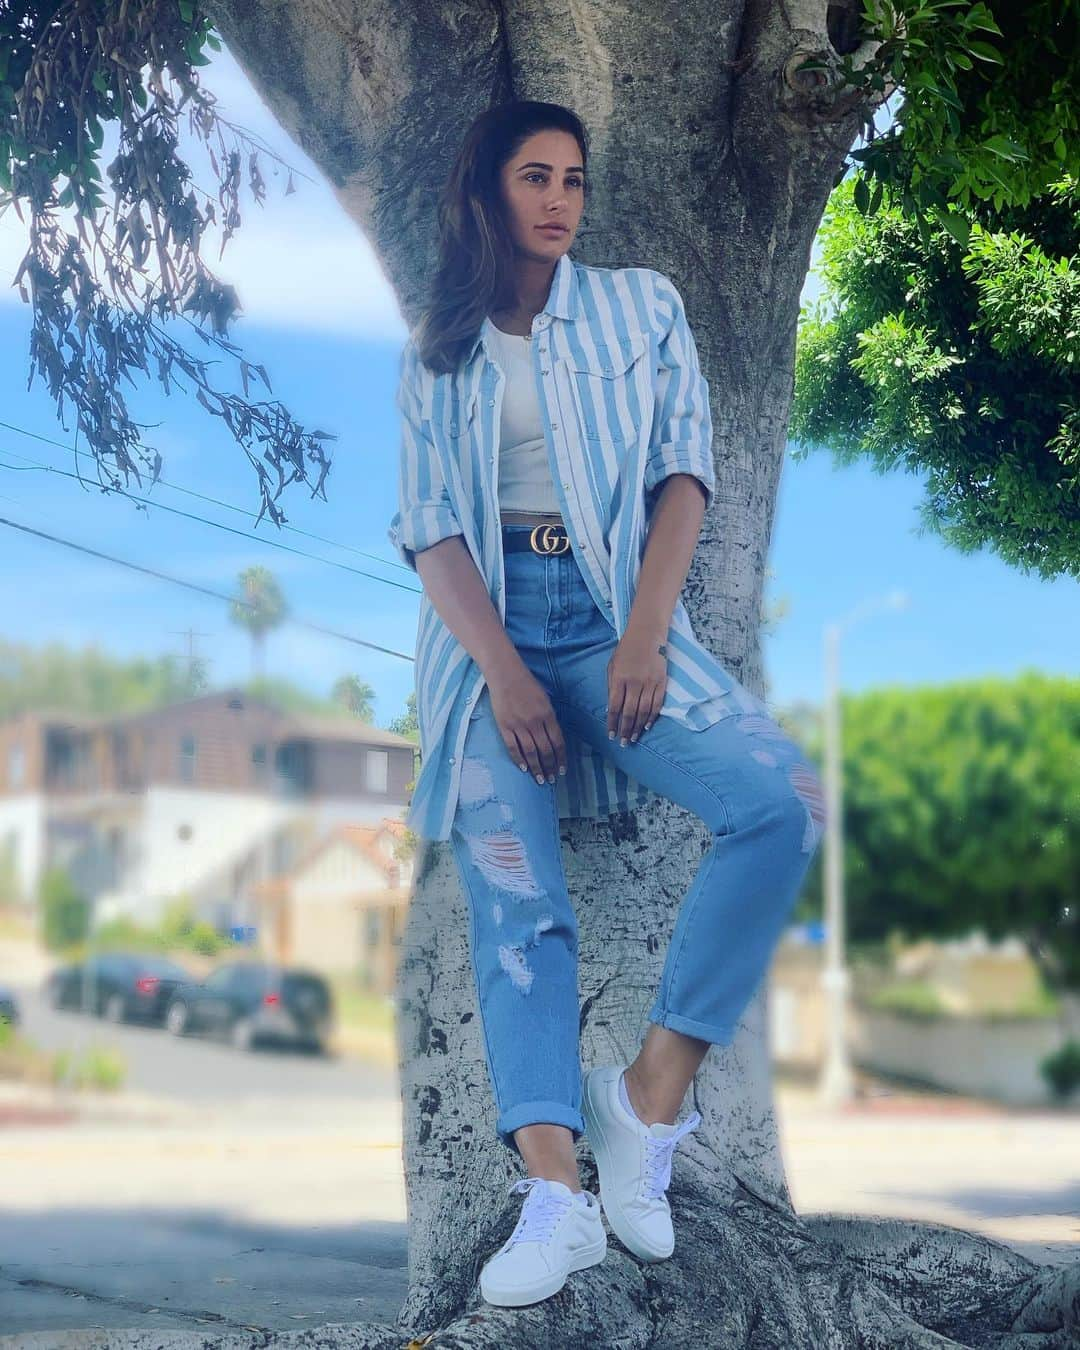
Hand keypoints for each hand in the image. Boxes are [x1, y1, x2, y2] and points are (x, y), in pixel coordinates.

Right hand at [486, 664, 566, 784]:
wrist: (505, 674)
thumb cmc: (527, 684)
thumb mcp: (545, 700)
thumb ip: (549, 719)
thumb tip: (552, 738)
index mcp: (548, 715)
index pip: (558, 742)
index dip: (561, 758)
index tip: (562, 770)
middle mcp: (535, 722)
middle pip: (545, 750)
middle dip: (550, 767)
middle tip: (552, 779)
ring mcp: (519, 725)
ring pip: (530, 752)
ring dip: (537, 768)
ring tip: (540, 780)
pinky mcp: (504, 726)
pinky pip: (513, 747)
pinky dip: (519, 760)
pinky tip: (524, 769)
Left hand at [606, 623, 667, 744]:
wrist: (647, 635)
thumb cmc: (626, 650)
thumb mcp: (612, 666)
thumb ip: (612, 686)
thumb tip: (611, 708)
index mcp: (619, 678)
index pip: (614, 706)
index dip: (612, 722)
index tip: (611, 735)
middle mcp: (634, 683)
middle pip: (630, 712)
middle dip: (625, 730)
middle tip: (623, 743)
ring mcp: (650, 683)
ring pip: (644, 711)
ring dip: (638, 727)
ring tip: (634, 738)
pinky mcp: (662, 682)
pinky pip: (657, 704)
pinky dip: (652, 717)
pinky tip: (647, 726)